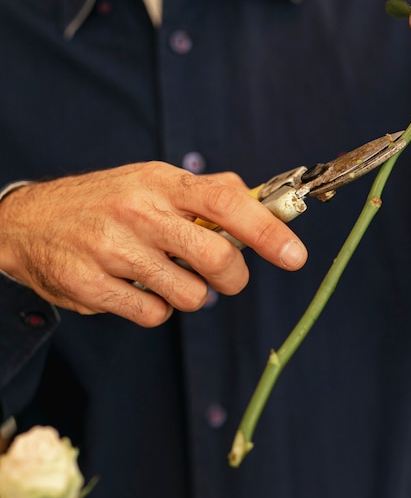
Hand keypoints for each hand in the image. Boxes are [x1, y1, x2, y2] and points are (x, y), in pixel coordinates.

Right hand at [0, 163, 307, 326]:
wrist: (28, 222)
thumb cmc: (108, 203)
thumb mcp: (153, 183)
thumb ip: (207, 197)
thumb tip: (266, 213)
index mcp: (162, 182)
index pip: (226, 200)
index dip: (267, 230)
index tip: (294, 256)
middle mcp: (139, 212)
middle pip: (217, 259)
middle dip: (233, 279)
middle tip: (225, 278)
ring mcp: (112, 249)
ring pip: (190, 295)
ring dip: (189, 294)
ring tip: (164, 275)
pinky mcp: (91, 285)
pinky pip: (154, 314)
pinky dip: (156, 308)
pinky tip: (135, 287)